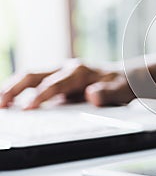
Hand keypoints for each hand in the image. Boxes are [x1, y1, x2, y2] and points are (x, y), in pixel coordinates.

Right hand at [0, 59, 133, 108]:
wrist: (125, 76)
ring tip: (0, 102)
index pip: (56, 83)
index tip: (28, 107)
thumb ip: (108, 94)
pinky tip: (10, 100)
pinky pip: (35, 82)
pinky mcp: (58, 78)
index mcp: (80, 71)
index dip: (41, 95)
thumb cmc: (121, 84)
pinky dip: (20, 89)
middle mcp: (67, 68)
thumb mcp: (120, 90)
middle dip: (16, 88)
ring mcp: (61, 72)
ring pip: (31, 76)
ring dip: (13, 87)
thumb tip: (91, 96)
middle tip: (2, 103)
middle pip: (35, 75)